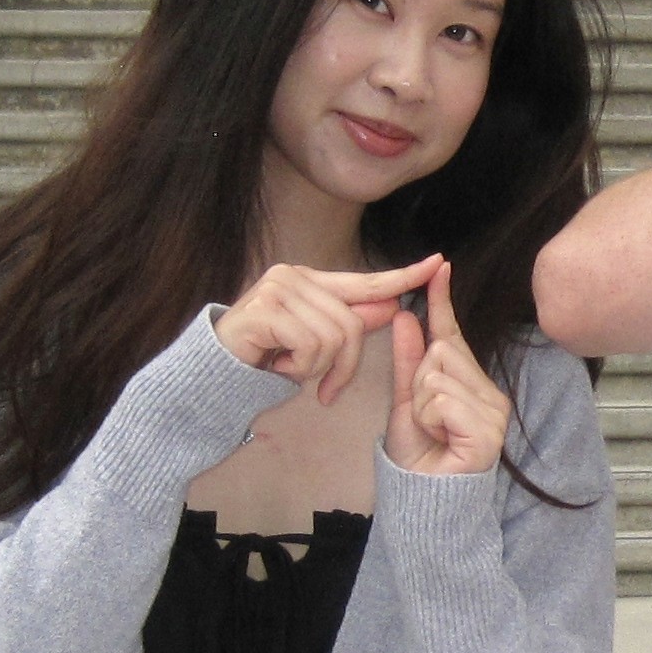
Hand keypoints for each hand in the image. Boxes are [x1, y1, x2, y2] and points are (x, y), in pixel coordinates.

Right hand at [214, 256, 439, 405]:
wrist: (214, 373)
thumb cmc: (265, 358)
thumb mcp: (315, 344)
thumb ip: (350, 324)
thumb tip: (393, 307)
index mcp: (310, 281)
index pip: (366, 280)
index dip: (403, 276)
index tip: (436, 263)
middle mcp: (295, 277)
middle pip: (353, 324)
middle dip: (344, 366)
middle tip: (325, 389)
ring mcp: (278, 290)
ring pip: (334, 338)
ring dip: (317, 369)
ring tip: (290, 369)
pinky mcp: (265, 310)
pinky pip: (311, 346)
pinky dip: (300, 369)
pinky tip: (277, 366)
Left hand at [387, 260, 510, 476]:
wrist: (423, 499)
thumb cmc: (418, 456)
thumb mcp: (405, 400)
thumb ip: (407, 360)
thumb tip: (407, 317)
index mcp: (472, 383)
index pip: (453, 336)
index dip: (443, 303)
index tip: (440, 267)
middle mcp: (490, 393)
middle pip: (441, 352)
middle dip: (418, 382)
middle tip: (425, 418)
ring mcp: (493, 411)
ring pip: (438, 375)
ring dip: (421, 404)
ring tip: (432, 432)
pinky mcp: (487, 430)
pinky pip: (442, 399)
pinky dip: (429, 418)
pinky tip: (441, 440)